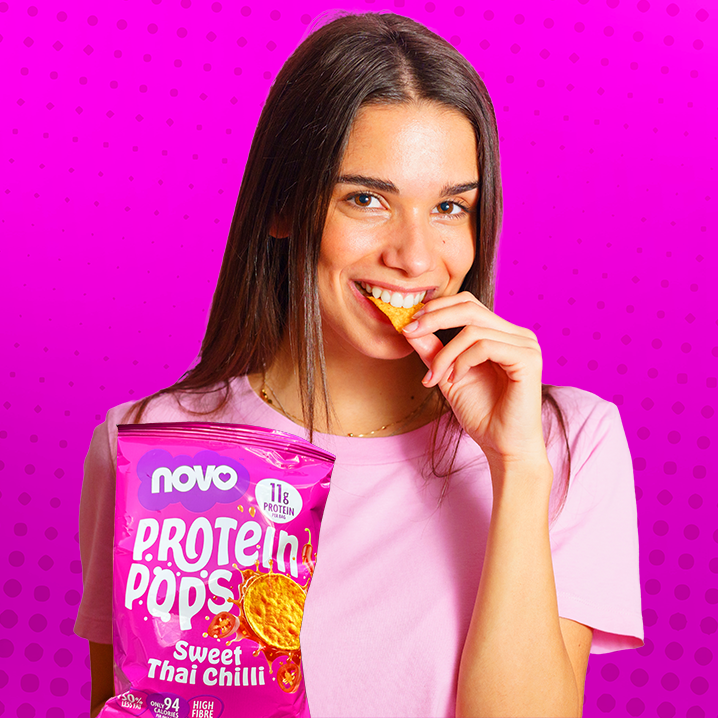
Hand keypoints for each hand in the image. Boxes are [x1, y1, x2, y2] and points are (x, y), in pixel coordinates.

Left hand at [403, 292, 548, 470]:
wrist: (503, 447)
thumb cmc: (482, 414)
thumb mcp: (448, 376)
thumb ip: (433, 351)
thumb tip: (409, 328)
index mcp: (502, 334)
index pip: (467, 304)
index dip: (437, 309)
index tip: (409, 325)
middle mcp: (517, 334)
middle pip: (470, 307)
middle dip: (434, 318)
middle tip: (410, 332)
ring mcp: (526, 345)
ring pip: (472, 330)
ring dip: (445, 354)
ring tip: (435, 377)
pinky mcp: (528, 359)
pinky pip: (485, 346)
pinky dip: (462, 362)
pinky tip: (454, 380)